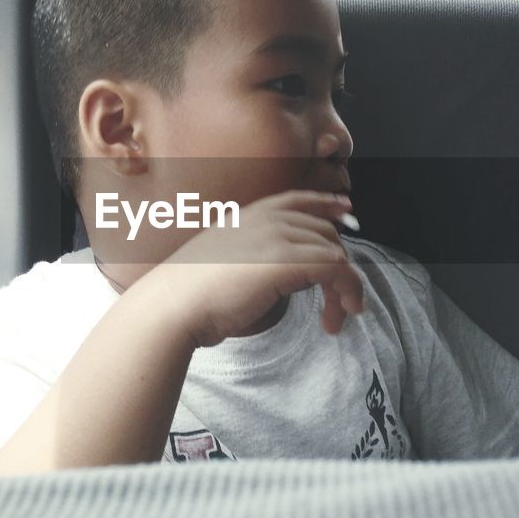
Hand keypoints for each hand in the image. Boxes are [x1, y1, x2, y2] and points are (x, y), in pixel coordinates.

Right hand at [141, 190, 363, 347]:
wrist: (172, 304)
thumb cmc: (190, 293)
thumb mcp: (224, 259)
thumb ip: (252, 255)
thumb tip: (276, 272)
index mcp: (249, 215)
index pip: (298, 200)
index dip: (326, 205)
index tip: (346, 211)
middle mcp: (267, 219)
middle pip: (325, 233)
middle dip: (338, 267)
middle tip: (338, 303)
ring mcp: (277, 237)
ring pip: (335, 253)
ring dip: (344, 288)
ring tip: (336, 317)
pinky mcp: (286, 261)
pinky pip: (335, 269)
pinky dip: (344, 292)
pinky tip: (335, 317)